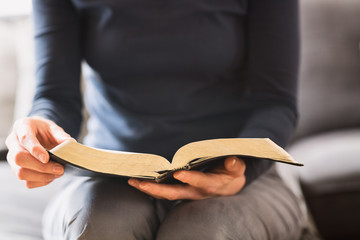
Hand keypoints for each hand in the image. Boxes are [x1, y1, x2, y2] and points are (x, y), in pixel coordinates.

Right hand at [5, 116, 73, 187]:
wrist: (38, 134)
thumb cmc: (44, 130)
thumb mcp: (54, 128)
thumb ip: (61, 136)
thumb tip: (71, 144)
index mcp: (22, 126)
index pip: (25, 139)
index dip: (35, 149)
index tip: (47, 158)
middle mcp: (13, 142)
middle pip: (19, 158)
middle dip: (41, 167)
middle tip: (60, 168)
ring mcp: (12, 158)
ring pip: (21, 173)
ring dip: (42, 176)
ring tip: (58, 172)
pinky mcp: (17, 169)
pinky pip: (26, 181)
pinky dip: (42, 181)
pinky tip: (52, 176)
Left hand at [128, 156, 245, 199]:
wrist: (228, 187)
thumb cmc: (231, 174)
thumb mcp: (237, 170)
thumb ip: (235, 165)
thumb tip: (231, 160)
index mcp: (211, 185)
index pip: (201, 183)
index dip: (191, 179)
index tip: (178, 173)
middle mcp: (196, 193)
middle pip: (175, 194)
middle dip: (158, 190)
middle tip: (141, 183)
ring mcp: (186, 194)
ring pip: (166, 195)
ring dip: (149, 190)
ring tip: (133, 181)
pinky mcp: (180, 192)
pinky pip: (163, 193)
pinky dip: (151, 189)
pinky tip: (138, 182)